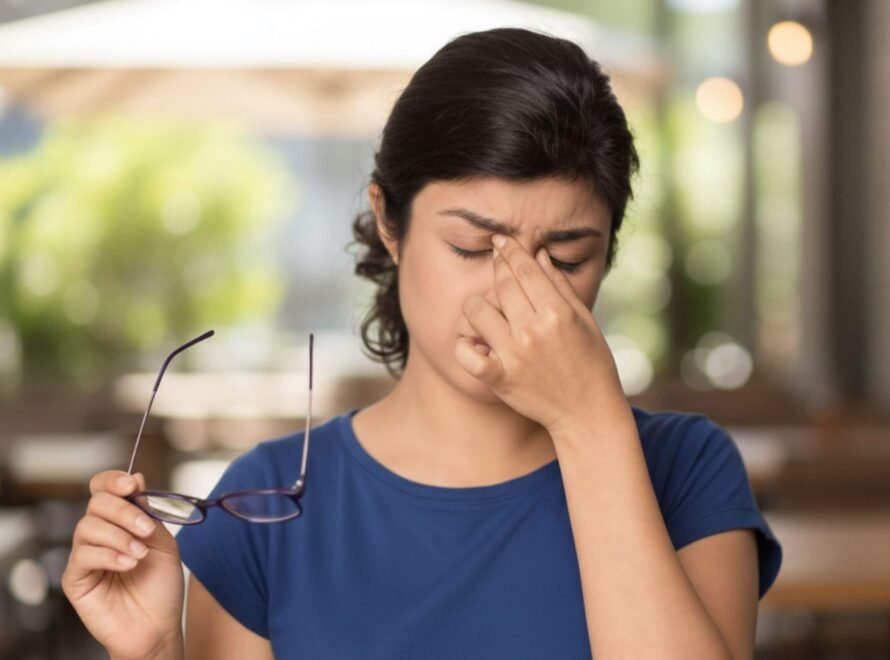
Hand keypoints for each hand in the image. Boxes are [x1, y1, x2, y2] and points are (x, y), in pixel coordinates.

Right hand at [62, 470, 184, 659]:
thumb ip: (149, 512)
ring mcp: (85, 555)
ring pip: (87, 527)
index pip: (103, 489)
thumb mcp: (163, 542)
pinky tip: (129, 564)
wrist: (158, 626)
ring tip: (140, 554)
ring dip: (119, 536)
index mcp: (120, 521)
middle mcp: (99, 534)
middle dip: (124, 511)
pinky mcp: (75, 578)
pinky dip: (109, 555)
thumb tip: (136, 478)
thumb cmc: (161, 586)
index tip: (131, 485)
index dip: (112, 480)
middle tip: (147, 529)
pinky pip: (83, 555)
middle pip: (96, 503)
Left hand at [454, 233, 625, 433]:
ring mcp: (513, 355)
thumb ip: (559, 286)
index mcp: (558, 313)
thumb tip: (538, 254)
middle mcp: (533, 331)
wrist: (588, 412)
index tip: (500, 241)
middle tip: (495, 260)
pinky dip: (465, 345)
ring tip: (488, 308)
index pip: (525, 270)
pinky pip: (466, 353)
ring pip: (477, 311)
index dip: (510, 251)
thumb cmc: (592, 363)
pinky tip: (475, 341)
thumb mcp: (584, 319)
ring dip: (478, 305)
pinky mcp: (499, 378)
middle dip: (496, 267)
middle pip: (501, 285)